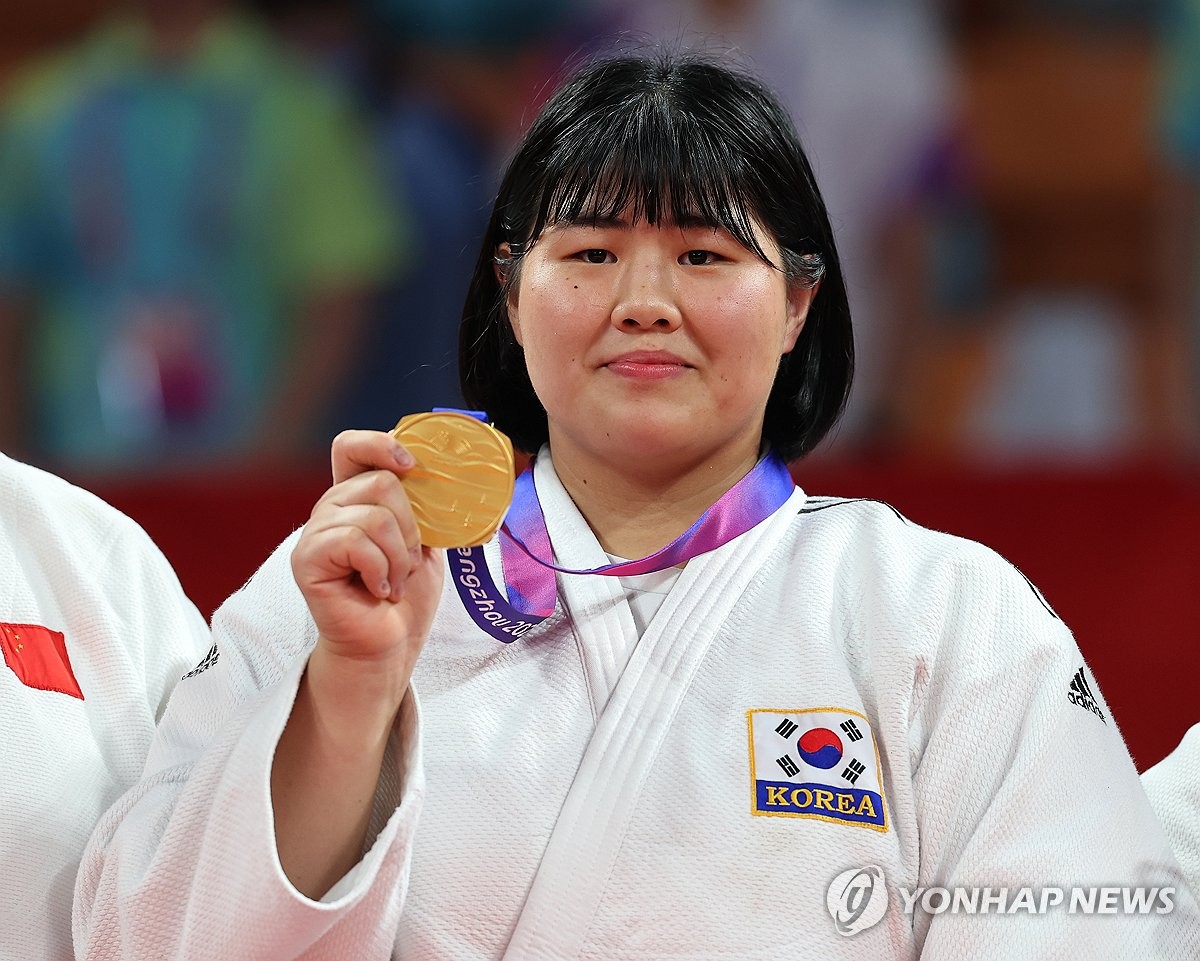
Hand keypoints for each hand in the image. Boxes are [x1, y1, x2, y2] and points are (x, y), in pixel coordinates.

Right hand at [290, 430, 443, 689]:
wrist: (389, 645)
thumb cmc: (406, 594)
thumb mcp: (424, 539)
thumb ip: (424, 504)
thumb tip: (447, 473)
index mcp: (355, 497)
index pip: (351, 447)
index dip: (380, 444)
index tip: (412, 465)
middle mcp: (330, 508)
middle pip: (380, 481)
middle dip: (411, 526)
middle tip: (407, 563)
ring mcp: (315, 533)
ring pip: (374, 516)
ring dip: (398, 556)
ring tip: (393, 582)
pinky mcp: (307, 559)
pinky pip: (355, 542)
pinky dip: (380, 570)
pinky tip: (378, 590)